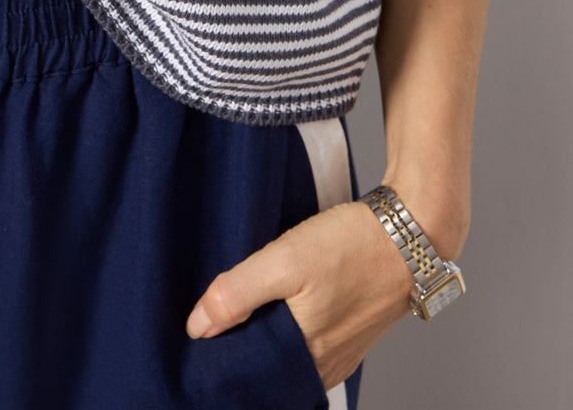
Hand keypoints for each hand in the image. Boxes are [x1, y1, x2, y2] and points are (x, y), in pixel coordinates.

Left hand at [184, 199, 421, 390]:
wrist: (412, 231)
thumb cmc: (352, 245)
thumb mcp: (285, 260)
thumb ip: (238, 293)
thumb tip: (197, 327)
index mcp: (306, 359)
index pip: (250, 379)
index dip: (221, 361)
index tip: (196, 342)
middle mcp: (324, 367)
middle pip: (268, 371)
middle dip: (239, 351)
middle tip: (211, 323)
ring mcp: (340, 353)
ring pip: (288, 359)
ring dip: (263, 340)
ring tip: (238, 313)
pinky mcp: (350, 334)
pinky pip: (308, 346)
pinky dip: (287, 333)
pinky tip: (275, 309)